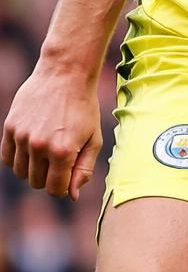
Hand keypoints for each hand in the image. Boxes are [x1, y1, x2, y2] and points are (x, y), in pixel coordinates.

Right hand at [2, 65, 103, 199]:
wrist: (66, 75)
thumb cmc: (84, 109)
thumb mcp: (94, 139)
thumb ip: (84, 169)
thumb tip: (73, 195)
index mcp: (63, 152)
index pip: (55, 189)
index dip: (63, 187)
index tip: (68, 176)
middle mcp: (39, 146)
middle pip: (37, 182)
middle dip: (49, 177)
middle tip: (60, 160)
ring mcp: (22, 136)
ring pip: (20, 172)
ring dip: (32, 168)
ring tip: (47, 151)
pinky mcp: (10, 127)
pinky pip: (6, 157)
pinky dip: (17, 159)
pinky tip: (31, 148)